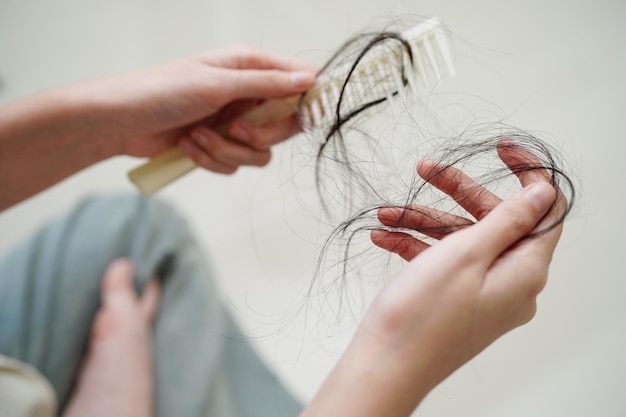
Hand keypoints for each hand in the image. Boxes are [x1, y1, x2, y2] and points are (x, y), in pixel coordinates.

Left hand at [91, 45, 316, 172]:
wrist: (119, 123)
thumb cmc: (160, 91)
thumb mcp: (216, 84)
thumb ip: (265, 84)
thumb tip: (308, 78)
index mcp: (248, 67)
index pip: (295, 80)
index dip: (305, 99)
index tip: (305, 116)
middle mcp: (245, 95)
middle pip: (283, 125)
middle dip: (258, 135)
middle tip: (235, 130)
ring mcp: (233, 123)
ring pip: (259, 152)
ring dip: (228, 151)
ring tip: (198, 137)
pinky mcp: (219, 146)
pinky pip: (235, 165)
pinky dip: (212, 160)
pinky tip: (189, 146)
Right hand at [300, 140, 565, 416]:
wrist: (385, 364)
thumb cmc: (424, 315)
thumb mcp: (468, 253)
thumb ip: (509, 219)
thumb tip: (542, 193)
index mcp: (525, 269)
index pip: (544, 209)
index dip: (526, 173)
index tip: (500, 149)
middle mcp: (509, 282)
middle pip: (492, 220)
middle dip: (454, 193)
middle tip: (426, 170)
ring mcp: (481, 292)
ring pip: (460, 240)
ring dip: (423, 220)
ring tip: (386, 213)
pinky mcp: (456, 300)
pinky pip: (443, 262)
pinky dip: (416, 245)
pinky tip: (384, 236)